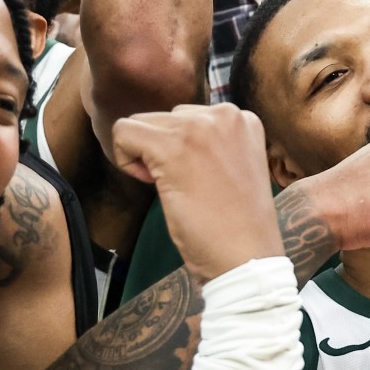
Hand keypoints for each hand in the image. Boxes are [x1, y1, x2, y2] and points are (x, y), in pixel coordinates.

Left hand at [111, 104, 281, 283]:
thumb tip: (167, 137)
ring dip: (144, 153)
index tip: (198, 178)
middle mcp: (224, 113)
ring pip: (141, 122)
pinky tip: (150, 183)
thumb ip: (210, 143)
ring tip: (171, 185)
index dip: (184, 149)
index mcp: (243, 118)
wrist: (246, 256)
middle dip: (162, 148)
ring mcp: (198, 127)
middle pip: (165, 117)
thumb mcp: (232, 165)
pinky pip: (124, 132)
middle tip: (183, 185)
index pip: (190, 117)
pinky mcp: (171, 147)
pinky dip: (124, 158)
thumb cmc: (238, 222)